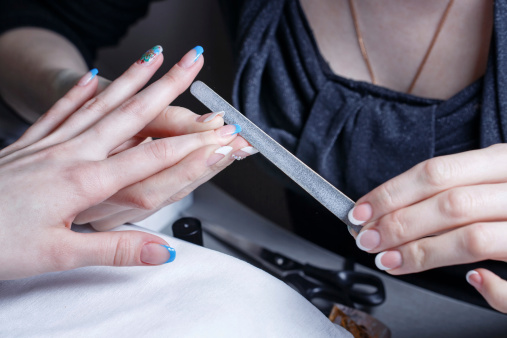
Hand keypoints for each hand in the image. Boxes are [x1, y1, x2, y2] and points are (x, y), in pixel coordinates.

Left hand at [0, 45, 248, 279]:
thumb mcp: (58, 256)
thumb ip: (115, 249)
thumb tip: (162, 251)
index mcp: (84, 181)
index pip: (152, 158)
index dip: (192, 145)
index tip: (220, 134)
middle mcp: (72, 154)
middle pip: (131, 114)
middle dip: (169, 86)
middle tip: (193, 63)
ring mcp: (52, 144)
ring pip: (101, 104)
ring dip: (132, 79)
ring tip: (155, 56)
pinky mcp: (31, 144)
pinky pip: (61, 110)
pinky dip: (80, 92)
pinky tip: (93, 77)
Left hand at [348, 145, 506, 312]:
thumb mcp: (495, 182)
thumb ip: (461, 191)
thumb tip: (406, 211)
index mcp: (504, 161)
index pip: (436, 172)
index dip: (391, 193)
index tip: (361, 211)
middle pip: (448, 203)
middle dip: (398, 223)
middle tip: (368, 240)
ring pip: (472, 236)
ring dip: (424, 252)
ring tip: (391, 261)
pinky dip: (492, 285)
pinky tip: (471, 279)